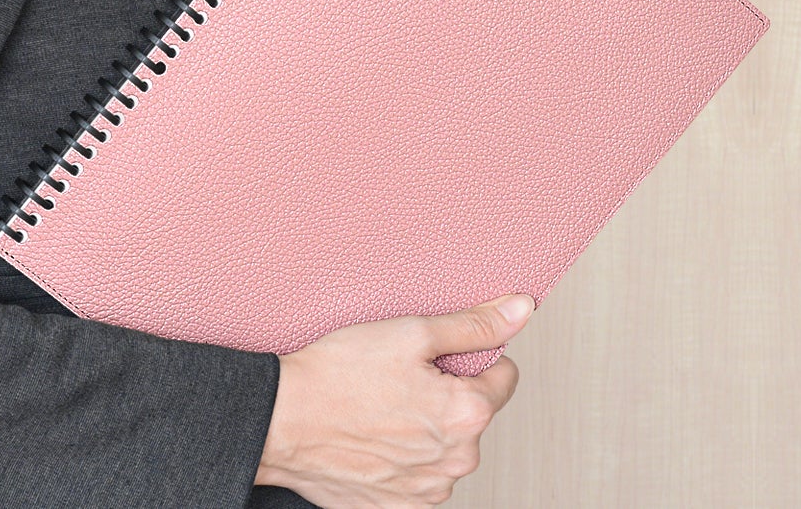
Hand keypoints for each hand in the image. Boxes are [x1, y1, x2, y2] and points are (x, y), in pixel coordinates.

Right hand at [254, 293, 535, 507]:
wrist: (279, 420)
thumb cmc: (336, 375)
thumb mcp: (411, 333)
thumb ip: (475, 325)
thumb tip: (521, 310)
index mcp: (469, 414)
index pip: (503, 375)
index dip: (469, 358)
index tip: (431, 359)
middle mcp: (456, 461)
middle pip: (473, 414)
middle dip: (447, 395)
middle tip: (399, 381)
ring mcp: (428, 491)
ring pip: (446, 447)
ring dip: (425, 429)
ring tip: (381, 410)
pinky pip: (419, 477)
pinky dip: (403, 459)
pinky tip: (373, 440)